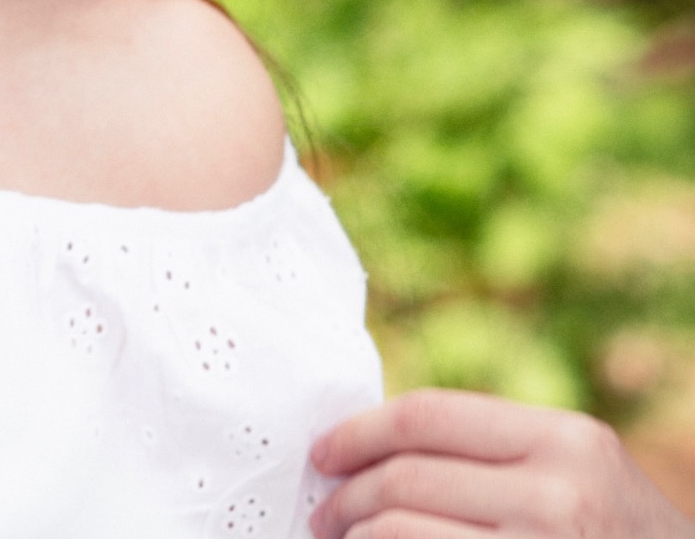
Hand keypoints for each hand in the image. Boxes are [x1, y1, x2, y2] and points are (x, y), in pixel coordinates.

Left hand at [311, 388, 693, 537]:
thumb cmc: (618, 538)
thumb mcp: (580, 473)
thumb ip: (497, 452)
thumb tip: (378, 446)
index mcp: (565, 440)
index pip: (427, 415)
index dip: (360, 430)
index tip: (325, 450)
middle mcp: (559, 492)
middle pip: (407, 475)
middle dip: (347, 492)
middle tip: (323, 509)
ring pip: (403, 530)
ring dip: (356, 536)